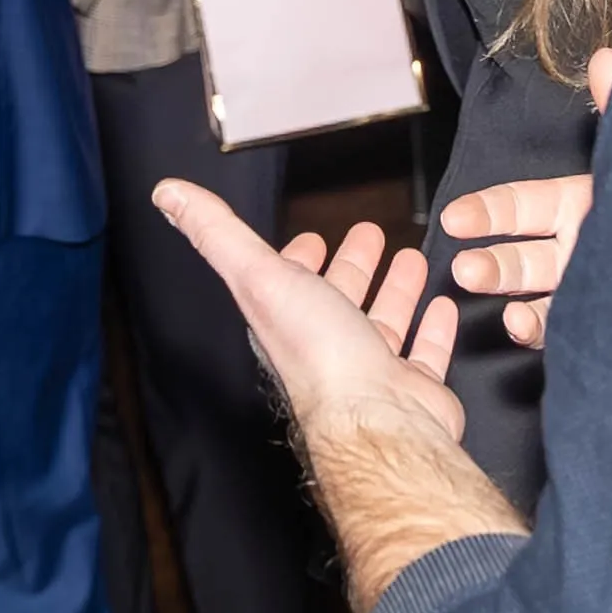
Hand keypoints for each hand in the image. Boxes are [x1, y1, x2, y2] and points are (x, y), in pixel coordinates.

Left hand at [151, 185, 463, 445]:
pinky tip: (443, 305)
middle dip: (351, 265)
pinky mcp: (413, 388)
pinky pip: (426, 352)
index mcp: (287, 322)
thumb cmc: (317, 354)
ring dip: (395, 289)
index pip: (286, 284)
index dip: (295, 259)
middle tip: (369, 235)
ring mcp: (371, 371)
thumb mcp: (258, 274)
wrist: (376, 419)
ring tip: (411, 258)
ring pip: (384, 321)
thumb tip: (168, 194)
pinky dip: (434, 328)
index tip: (309, 239)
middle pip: (339, 298)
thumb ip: (217, 232)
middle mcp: (326, 346)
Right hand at [435, 48, 611, 344]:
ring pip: (534, 294)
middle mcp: (579, 246)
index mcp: (580, 204)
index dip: (487, 211)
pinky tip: (524, 325)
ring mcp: (588, 286)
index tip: (456, 217)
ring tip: (492, 306)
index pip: (521, 206)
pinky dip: (538, 330)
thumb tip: (606, 56)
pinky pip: (562, 327)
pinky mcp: (603, 318)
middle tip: (464, 268)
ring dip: (506, 295)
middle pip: (520, 257)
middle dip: (489, 263)